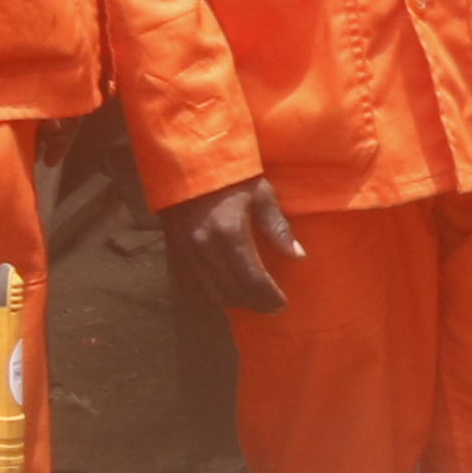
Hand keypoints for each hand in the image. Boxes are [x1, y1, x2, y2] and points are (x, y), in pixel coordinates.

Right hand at [171, 173, 305, 317]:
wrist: (187, 165)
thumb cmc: (230, 178)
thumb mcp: (261, 195)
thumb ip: (278, 228)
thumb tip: (298, 256)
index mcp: (230, 233)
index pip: (253, 280)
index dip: (269, 297)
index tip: (282, 304)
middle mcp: (205, 248)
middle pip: (233, 292)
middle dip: (255, 304)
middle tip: (271, 307)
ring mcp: (186, 254)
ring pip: (211, 295)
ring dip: (233, 303)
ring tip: (251, 300)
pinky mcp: (173, 254)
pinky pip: (190, 288)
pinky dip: (209, 297)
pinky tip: (224, 294)